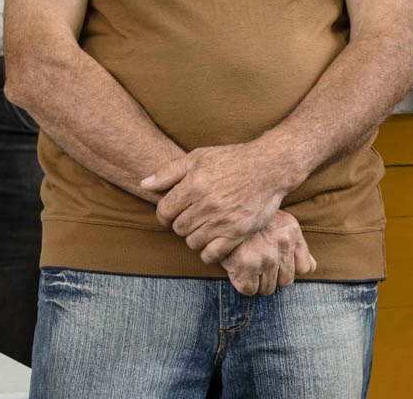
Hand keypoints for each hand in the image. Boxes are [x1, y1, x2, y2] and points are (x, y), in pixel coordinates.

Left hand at [141, 143, 288, 261]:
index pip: (164, 211)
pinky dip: (207, 252)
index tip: (170, 214)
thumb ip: (168, 172)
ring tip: (201, 228)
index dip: (163, 215)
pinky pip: (213, 254)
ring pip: (193, 242)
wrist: (268, 167)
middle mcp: (207, 204)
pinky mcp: (239, 233)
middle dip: (179, 225)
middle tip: (188, 219)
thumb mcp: (197, 158)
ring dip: (193, 238)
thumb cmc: (230, 160)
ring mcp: (224, 220)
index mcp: (194, 185)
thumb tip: (144, 184)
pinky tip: (211, 242)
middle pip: (178, 228)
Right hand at [219, 209, 316, 295]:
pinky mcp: (246, 264)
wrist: (219, 207)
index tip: (275, 261)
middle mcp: (282, 243)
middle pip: (285, 281)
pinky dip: (241, 283)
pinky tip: (235, 269)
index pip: (304, 268)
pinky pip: (249, 289)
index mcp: (291, 231)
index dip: (288, 267)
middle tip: (255, 262)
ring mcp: (265, 255)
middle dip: (271, 276)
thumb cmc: (247, 219)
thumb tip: (312, 268)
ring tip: (245, 264)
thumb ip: (296, 245)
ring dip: (256, 281)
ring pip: (267, 288)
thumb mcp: (276, 222)